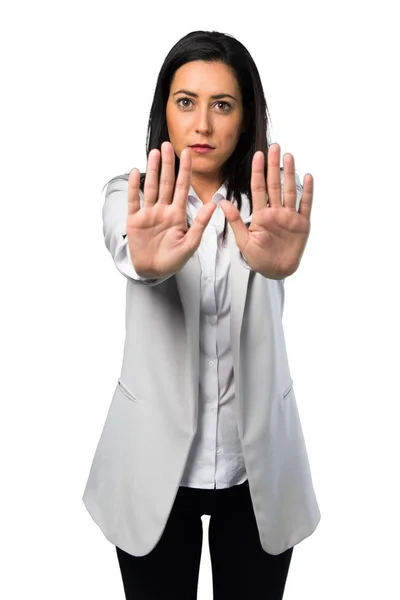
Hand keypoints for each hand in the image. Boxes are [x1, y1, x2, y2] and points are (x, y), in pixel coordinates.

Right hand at [127, 141, 215, 277]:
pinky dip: (134, 187)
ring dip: (153, 170)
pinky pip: (134, 200)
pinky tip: (135, 172)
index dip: (185, 170)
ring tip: (154, 153)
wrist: (154, 271)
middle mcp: (163, 210)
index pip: (182, 188)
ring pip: (151, 187)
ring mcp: (148, 213)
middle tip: (168, 145)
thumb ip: (200, 224)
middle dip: (168, 164)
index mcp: (178, 214)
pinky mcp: (135, 220)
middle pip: (166, 183)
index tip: (188, 153)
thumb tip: (213, 205)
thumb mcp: (190, 244)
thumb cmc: (173, 259)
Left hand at [220, 143, 313, 278]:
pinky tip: (308, 177)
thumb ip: (235, 221)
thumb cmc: (258, 258)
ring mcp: (289, 217)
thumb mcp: (243, 241)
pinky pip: (305, 205)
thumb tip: (221, 202)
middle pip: (274, 185)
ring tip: (289, 156)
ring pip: (289, 191)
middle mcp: (275, 212)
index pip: (258, 189)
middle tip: (274, 147)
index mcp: (261, 215)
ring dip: (289, 174)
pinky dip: (307, 192)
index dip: (258, 172)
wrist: (275, 271)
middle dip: (274, 166)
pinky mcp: (302, 224)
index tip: (258, 155)